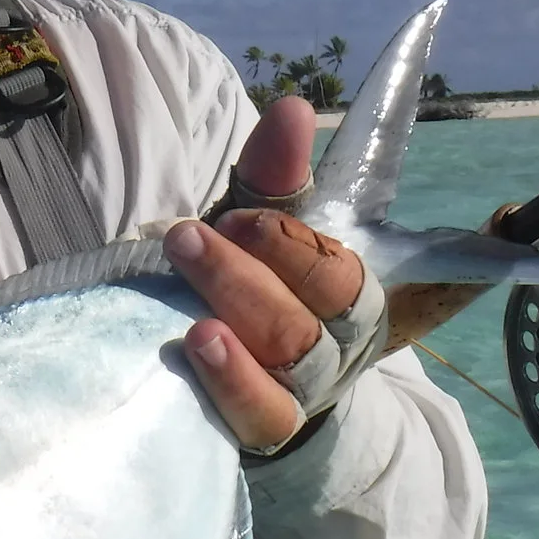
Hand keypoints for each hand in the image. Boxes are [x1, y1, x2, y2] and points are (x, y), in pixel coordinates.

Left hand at [165, 102, 366, 450]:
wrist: (243, 389)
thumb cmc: (253, 292)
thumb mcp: (256, 231)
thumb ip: (272, 177)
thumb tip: (293, 108)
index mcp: (349, 295)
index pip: (338, 268)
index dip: (291, 243)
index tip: (237, 215)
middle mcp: (337, 345)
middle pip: (310, 310)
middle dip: (251, 268)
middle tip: (189, 237)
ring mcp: (302, 391)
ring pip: (287, 354)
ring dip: (237, 309)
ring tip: (192, 281)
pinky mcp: (263, 430)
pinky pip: (259, 413)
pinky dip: (231, 380)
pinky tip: (197, 346)